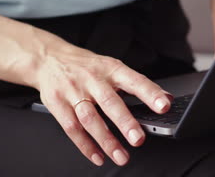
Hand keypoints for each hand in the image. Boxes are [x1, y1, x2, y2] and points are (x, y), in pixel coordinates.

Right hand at [33, 44, 172, 165]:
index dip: (150, 93)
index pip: (134, 80)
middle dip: (125, 122)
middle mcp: (93, 80)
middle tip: (138, 139)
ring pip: (90, 118)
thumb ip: (136, 83)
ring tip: (121, 156)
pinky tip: (98, 157)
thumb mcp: (112, 67)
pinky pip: (72, 128)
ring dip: (106, 140)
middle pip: (110, 102)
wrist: (48, 58)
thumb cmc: (86, 66)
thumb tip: (166, 97)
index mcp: (111, 69)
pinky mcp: (57, 104)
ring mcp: (73, 92)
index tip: (164, 106)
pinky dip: (85, 146)